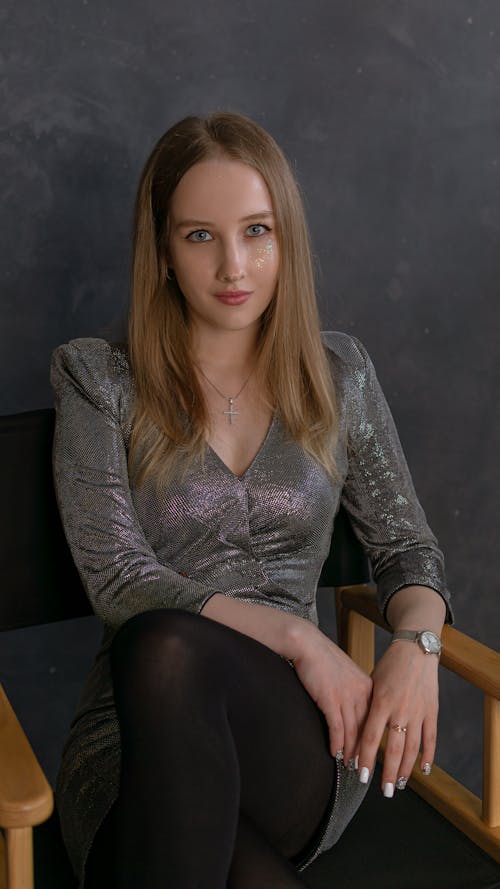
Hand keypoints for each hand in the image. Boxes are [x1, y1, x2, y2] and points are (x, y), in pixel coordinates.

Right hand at [292, 626, 372, 764]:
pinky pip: (336, 728)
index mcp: (368, 687)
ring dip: (350, 751)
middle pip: (365, 729)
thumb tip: (353, 713)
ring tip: (348, 765)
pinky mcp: (331, 699)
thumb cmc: (324, 659)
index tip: (370, 755)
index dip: (372, 740)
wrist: (308, 644)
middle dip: (364, 752)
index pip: (374, 720)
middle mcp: (362, 693)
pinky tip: (334, 753)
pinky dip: (336, 743)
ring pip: (352, 732)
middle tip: (362, 768)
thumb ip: (354, 693)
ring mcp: (347, 696)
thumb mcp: (347, 675)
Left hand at [357, 641, 438, 794]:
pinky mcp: (432, 711)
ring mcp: (418, 711)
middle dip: (388, 773)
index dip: (366, 759)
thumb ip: (367, 707)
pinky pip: (431, 738)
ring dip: (407, 770)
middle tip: (384, 791)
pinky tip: (424, 770)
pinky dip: (428, 756)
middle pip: (394, 749)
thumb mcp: (371, 683)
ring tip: (400, 785)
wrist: (415, 649)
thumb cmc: (389, 666)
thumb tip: (357, 731)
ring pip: (413, 748)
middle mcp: (400, 709)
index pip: (371, 737)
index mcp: (381, 702)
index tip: (362, 776)